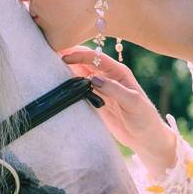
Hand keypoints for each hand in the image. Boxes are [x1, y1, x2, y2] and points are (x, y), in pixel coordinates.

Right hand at [61, 45, 178, 178]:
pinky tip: (56, 84)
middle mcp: (108, 77)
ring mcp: (101, 89)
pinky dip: (69, 86)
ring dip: (65, 70)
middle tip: (48, 55)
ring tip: (47, 67)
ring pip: (80, 75)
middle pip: (85, 63)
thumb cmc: (145, 118)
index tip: (63, 56)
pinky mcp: (96, 101)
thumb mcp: (133, 102)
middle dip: (69, 57)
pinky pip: (79, 90)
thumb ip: (115, 89)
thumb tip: (93, 79)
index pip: (96, 58)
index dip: (80, 55)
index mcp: (119, 72)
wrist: (146, 138)